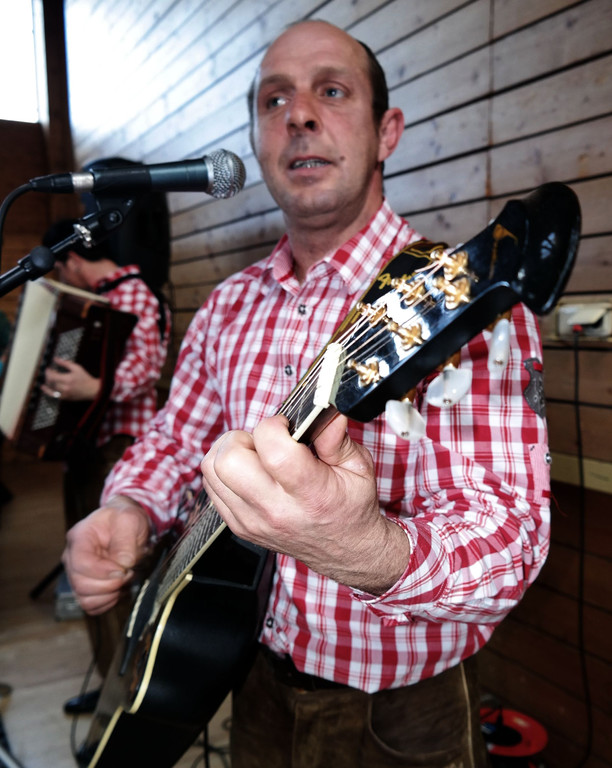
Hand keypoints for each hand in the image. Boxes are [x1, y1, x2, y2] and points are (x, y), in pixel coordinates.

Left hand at [42, 357, 100, 400]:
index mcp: (68, 379)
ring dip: (47, 384)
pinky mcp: (65, 398)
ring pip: (50, 389)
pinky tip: (46, 389)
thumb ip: (65, 363)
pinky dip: (48, 392)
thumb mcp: (77, 368)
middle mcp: (65, 387)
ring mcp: (65, 394)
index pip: (52, 376)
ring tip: (46, 380)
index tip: (48, 369)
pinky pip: (54, 396)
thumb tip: (56, 359)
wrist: (92, 389)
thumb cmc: (85, 378)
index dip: (48, 372)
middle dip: (47, 377)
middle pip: (50, 382)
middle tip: (48, 373)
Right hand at [62, 496, 151, 614]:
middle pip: (81, 585)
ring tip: (124, 579)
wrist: (124, 525)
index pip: (82, 563)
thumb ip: (126, 541)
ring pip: (85, 599)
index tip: (124, 569)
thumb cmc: (124, 519)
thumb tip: (123, 564)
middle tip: (128, 572)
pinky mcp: (85, 586)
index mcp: (79, 538)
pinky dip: (107, 602)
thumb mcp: (130, 520)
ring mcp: (76, 574)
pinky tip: (119, 589)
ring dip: (109, 595)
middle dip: (110, 584)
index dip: (104, 572)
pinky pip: (91, 605)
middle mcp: (72, 557)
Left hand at [201, 413, 410, 594]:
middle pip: (229, 460)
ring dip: (230, 452)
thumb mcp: (358, 468)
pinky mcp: (239, 526)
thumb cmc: (350, 506)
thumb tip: (325, 411)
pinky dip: (225, 472)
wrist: (345, 551)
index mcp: (310, 494)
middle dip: (243, 437)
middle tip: (265, 442)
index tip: (286, 426)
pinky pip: (212, 487)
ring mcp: (252, 521)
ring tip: (256, 455)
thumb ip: (337, 437)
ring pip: (212, 470)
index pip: (272, 449)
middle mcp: (275, 510)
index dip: (273, 426)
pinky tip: (251, 472)